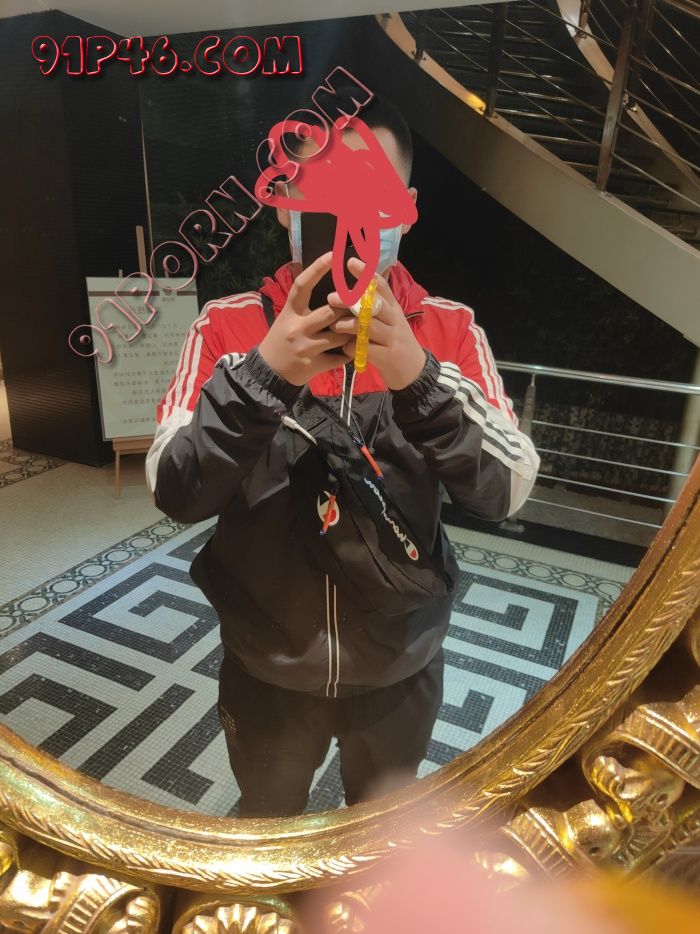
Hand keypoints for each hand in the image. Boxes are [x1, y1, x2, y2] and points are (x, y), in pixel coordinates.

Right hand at [258, 251, 353, 384]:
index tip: (333, 255)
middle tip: (361, 304)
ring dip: (353, 331)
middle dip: (347, 308)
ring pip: (339, 335)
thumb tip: (330, 283)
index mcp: (290, 311)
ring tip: (361, 327)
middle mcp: (297, 327)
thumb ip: (305, 304)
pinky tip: (354, 347)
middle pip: (330, 312)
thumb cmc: (281, 339)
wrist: (269, 371)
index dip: (317, 268)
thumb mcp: (287, 317)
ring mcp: (306, 347)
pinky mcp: (313, 365)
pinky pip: (339, 357)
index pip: (303, 285)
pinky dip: (349, 351)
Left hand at [328, 257, 426, 389]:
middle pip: (374, 305)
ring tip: (334, 326)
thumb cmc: (396, 343)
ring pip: (370, 326)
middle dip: (351, 300)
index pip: (381, 286)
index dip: (366, 274)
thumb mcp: (391, 322)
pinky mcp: (389, 356)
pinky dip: (353, 347)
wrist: (415, 372)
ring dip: (349, 324)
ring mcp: (393, 338)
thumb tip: (353, 289)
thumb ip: (376, 307)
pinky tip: (345, 348)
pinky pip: (368, 349)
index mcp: (393, 309)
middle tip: (331, 297)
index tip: (350, 262)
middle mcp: (394, 320)